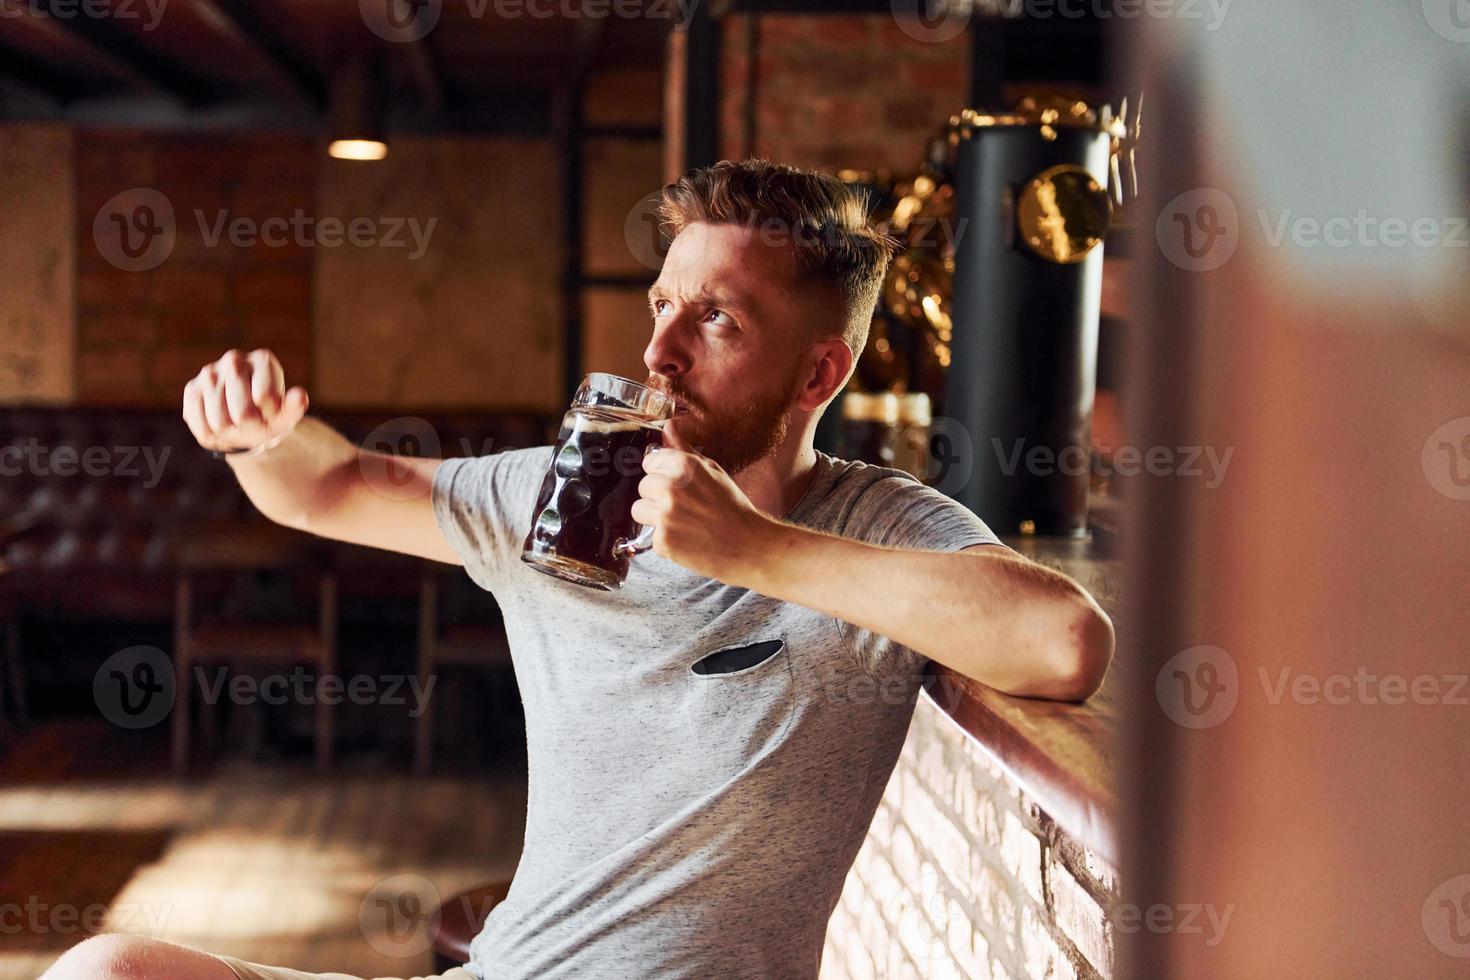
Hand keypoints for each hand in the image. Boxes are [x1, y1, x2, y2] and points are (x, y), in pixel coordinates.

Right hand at [182, 348, 308, 453]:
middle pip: (243, 414)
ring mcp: (210, 373)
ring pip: (220, 423)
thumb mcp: (286, 415)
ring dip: (231, 432)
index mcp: (264, 360)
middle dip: (251, 427)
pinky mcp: (192, 389)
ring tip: (237, 423)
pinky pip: (202, 426)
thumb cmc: (270, 414)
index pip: (265, 398)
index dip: (270, 415)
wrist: (245, 418)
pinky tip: (220, 423)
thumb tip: (300, 396)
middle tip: (253, 422)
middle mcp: (234, 359)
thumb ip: (294, 407)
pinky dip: (214, 435)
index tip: (271, 412)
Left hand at [630, 448, 781, 585]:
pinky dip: (666, 540)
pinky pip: (651, 536)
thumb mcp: (713, 471)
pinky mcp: (663, 541)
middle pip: (643, 486)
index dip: (663, 474)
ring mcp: (665, 515)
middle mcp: (671, 487)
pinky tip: (686, 539)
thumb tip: (668, 426)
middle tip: (684, 507)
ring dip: (655, 517)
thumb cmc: (733, 508)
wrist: (749, 545)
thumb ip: (685, 449)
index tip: (678, 484)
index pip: (650, 462)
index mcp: (684, 465)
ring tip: (681, 522)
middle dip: (658, 496)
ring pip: (639, 510)